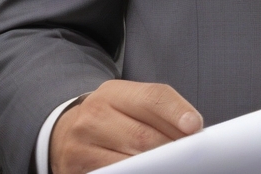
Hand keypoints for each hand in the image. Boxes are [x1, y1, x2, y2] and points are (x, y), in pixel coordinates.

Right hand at [50, 79, 202, 173]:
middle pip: (143, 135)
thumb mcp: (129, 102)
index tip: (195, 126)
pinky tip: (149, 172)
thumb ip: (159, 111)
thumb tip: (191, 128)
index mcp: (112, 93)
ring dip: (156, 166)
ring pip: (130, 161)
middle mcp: (93, 117)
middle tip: (189, 154)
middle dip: (170, 146)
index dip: (177, 112)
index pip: (152, 98)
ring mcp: (81, 147)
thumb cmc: (111, 117)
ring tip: (173, 165)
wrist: (65, 133)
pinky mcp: (74, 172)